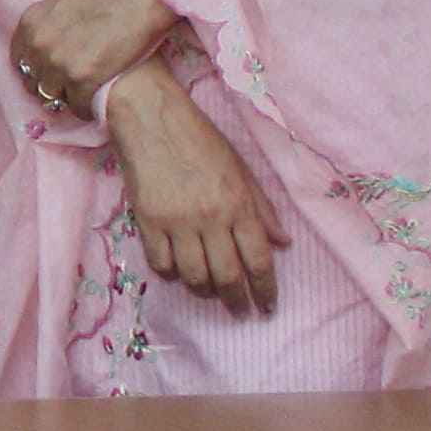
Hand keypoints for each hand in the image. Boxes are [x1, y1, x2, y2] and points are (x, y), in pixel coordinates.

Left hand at [5, 0, 176, 115]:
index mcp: (32, 21)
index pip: (19, 57)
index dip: (35, 64)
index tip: (52, 66)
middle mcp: (40, 44)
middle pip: (34, 80)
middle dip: (49, 82)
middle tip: (70, 81)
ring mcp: (60, 63)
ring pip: (53, 95)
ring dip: (67, 96)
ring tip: (84, 91)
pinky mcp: (85, 79)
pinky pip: (77, 105)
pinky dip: (85, 106)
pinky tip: (97, 100)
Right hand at [104, 76, 284, 312]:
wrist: (151, 118)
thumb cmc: (201, 139)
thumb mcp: (242, 168)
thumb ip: (262, 207)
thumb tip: (282, 243)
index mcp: (238, 204)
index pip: (258, 259)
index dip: (265, 290)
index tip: (267, 307)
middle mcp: (210, 218)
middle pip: (227, 277)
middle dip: (237, 301)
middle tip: (241, 311)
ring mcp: (176, 222)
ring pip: (193, 276)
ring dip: (204, 291)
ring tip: (210, 290)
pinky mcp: (147, 222)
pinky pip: (160, 264)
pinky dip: (171, 274)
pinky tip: (178, 270)